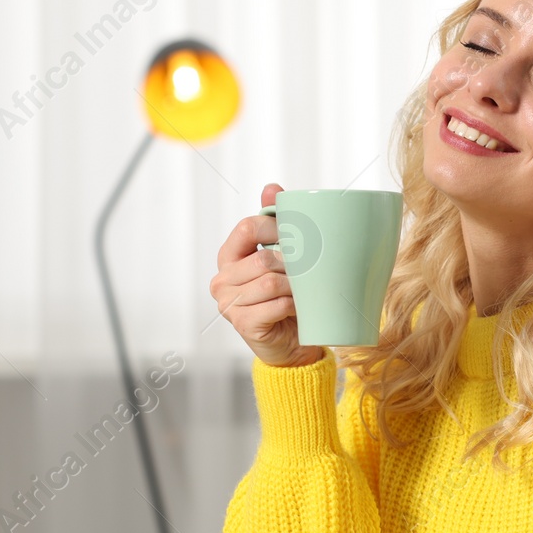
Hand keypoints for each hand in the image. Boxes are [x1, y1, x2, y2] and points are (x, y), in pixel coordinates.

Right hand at [211, 183, 326, 368]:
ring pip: (270, 281)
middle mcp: (222, 279)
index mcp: (229, 256)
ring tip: (306, 291)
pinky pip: (275, 305)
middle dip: (293, 263)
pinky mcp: (243, 324)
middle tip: (310, 270)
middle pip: (263, 257)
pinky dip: (293, 305)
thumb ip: (275, 223)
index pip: (248, 227)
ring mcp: (228, 304)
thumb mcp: (283, 258)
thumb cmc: (288, 297)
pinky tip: (300, 308)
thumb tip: (271, 188)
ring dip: (296, 286)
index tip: (299, 236)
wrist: (294, 344)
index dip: (278, 228)